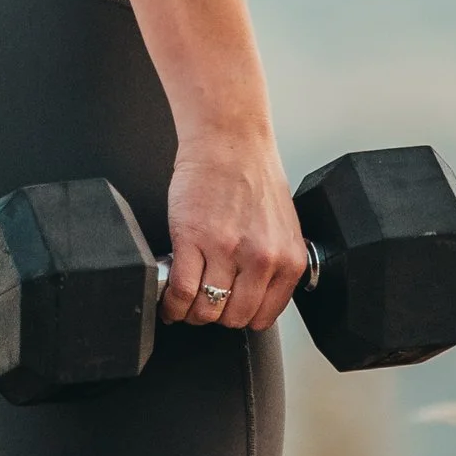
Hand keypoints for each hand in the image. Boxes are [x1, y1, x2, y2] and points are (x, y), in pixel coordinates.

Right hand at [161, 133, 307, 333]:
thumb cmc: (252, 172)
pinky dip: (171, 302)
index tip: (227, 309)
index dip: (240, 316)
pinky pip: (180, 291)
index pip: (263, 317)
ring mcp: (226, 251)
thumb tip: (255, 295)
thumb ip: (274, 262)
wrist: (228, 137)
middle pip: (232, 319)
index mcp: (287, 259)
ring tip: (183, 300)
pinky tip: (168, 298)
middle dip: (215, 315)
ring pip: (205, 310)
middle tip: (203, 302)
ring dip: (190, 311)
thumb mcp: (282, 226)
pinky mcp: (192, 239)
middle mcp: (261, 259)